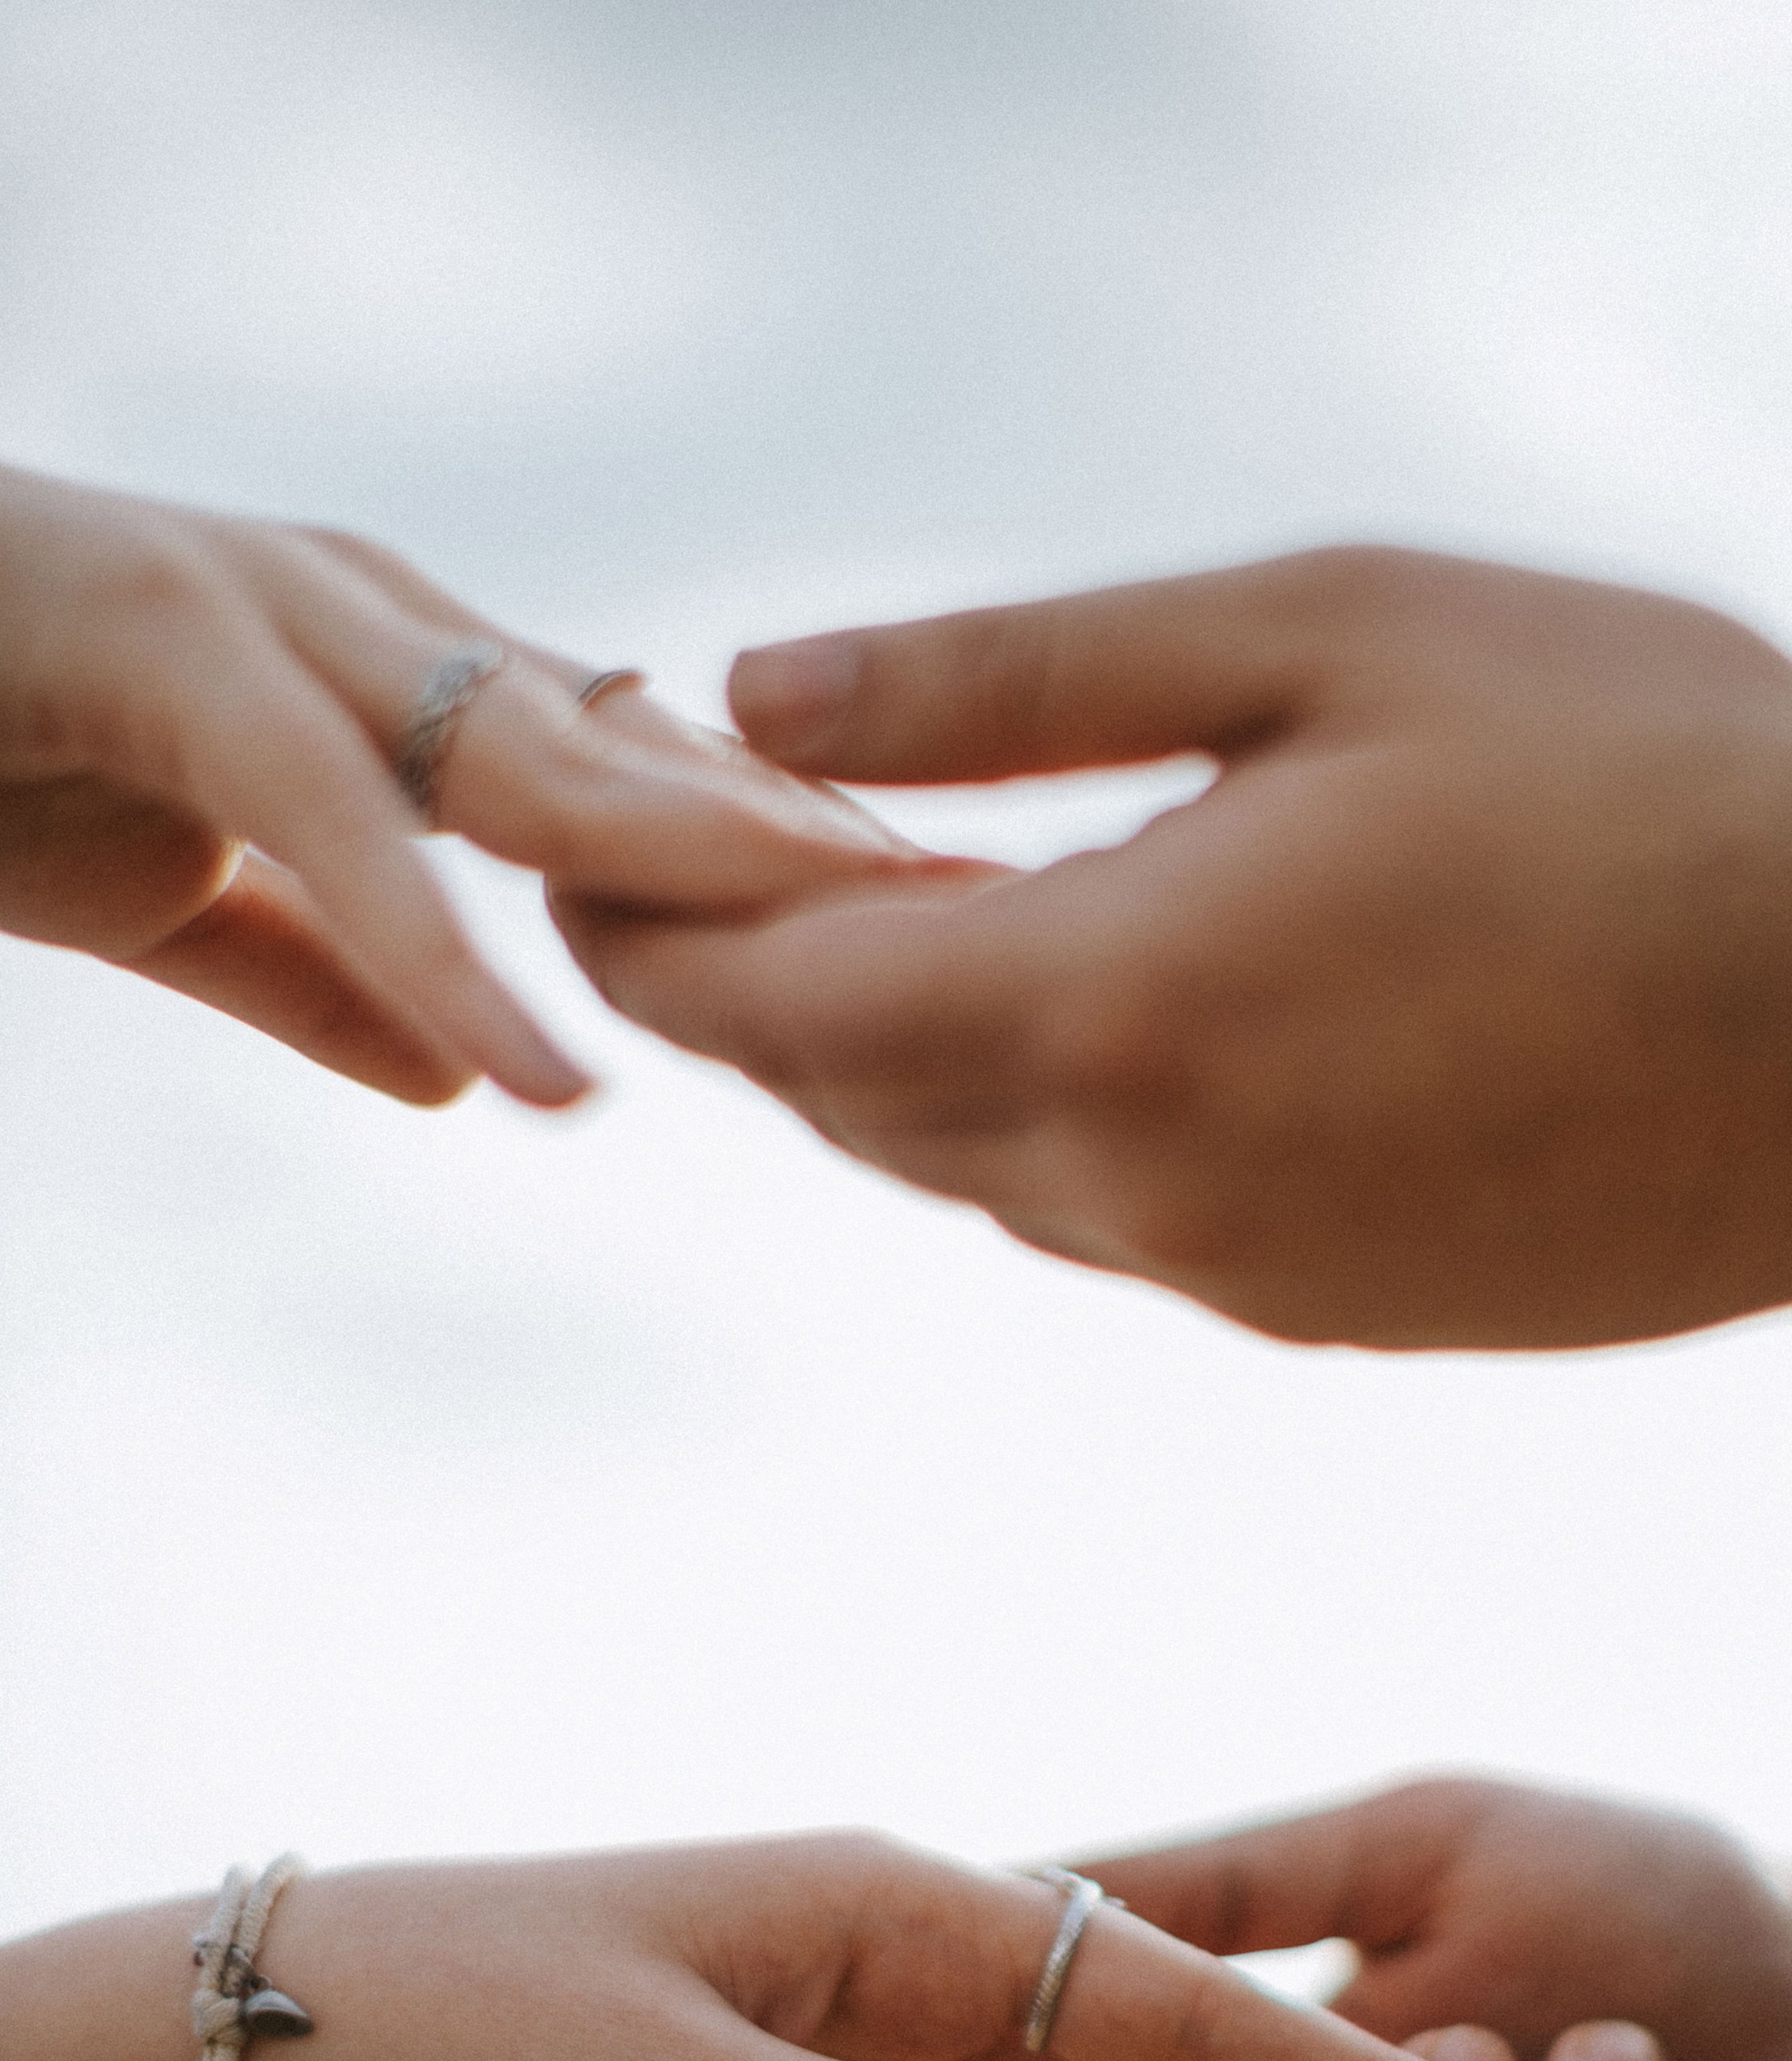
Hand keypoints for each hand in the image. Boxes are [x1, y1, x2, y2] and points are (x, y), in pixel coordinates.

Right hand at [0, 465, 929, 1106]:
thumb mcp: (184, 895)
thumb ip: (328, 976)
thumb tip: (476, 1081)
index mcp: (389, 673)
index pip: (637, 767)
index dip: (792, 849)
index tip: (950, 930)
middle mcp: (362, 622)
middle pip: (642, 752)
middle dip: (820, 847)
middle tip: (1006, 930)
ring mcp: (268, 623)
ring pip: (530, 767)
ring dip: (702, 881)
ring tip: (863, 981)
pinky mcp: (159, 661)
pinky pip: (336, 833)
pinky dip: (446, 960)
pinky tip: (551, 1075)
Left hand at [556, 547, 1791, 1345]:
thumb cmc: (1654, 777)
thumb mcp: (1323, 636)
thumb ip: (1009, 683)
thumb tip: (760, 692)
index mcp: (1108, 1003)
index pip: (767, 1007)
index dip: (655, 929)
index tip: (606, 842)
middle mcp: (1139, 1184)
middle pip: (850, 1106)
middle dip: (775, 988)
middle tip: (767, 845)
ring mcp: (1234, 1279)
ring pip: (984, 1175)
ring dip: (928, 1056)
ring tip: (954, 909)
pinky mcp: (1326, 1318)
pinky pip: (1126, 1223)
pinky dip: (1075, 1121)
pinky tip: (1160, 1009)